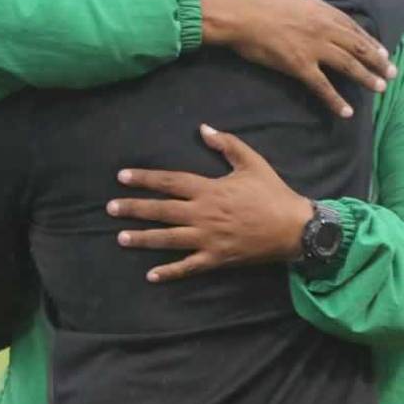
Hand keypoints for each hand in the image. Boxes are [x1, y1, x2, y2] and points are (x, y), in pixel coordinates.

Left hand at [106, 124, 313, 282]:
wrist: (294, 228)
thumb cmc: (272, 193)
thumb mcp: (252, 162)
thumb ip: (227, 144)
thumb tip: (203, 128)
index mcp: (209, 189)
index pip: (169, 182)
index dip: (145, 179)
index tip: (122, 177)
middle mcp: (203, 214)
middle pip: (161, 210)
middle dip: (134, 209)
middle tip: (109, 208)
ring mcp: (208, 239)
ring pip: (168, 239)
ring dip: (143, 239)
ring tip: (120, 238)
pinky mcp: (217, 258)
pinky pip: (189, 267)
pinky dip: (170, 272)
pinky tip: (151, 275)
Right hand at [199, 0, 396, 118]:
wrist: (239, 14)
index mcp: (322, 10)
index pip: (353, 28)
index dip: (370, 42)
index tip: (382, 52)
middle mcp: (324, 29)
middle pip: (357, 48)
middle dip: (377, 62)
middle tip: (391, 74)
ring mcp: (314, 48)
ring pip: (347, 66)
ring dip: (366, 78)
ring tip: (379, 89)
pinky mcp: (299, 66)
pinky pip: (322, 86)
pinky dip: (336, 100)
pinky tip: (347, 112)